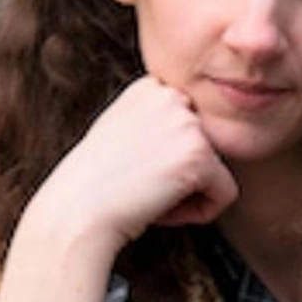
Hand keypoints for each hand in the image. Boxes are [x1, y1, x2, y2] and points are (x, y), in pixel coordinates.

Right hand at [0, 77, 236, 301]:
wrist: (75, 213)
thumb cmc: (93, 188)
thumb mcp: (121, 137)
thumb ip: (156, 126)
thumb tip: (191, 140)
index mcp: (151, 88)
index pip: (190, 132)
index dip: (167, 162)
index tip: (133, 171)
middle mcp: (171, 96)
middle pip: (207, 151)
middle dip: (182, 178)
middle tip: (140, 187)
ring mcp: (188, 123)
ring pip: (217, 173)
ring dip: (188, 196)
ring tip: (148, 195)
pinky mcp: (200, 153)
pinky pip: (226, 194)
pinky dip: (200, 213)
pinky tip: (161, 208)